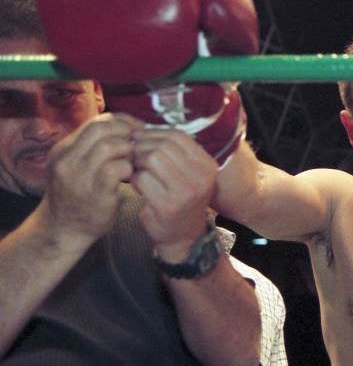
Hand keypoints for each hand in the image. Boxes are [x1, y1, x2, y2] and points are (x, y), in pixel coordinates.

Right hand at [36, 114, 138, 247]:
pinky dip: (129, 168)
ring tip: (134, 162)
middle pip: (102, 129)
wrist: (63, 230)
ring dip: (129, 151)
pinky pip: (116, 169)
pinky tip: (131, 176)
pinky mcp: (94, 192)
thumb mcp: (77, 166)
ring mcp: (78, 176)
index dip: (122, 122)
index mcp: (63, 149)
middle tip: (140, 144)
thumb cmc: (78, 196)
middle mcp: (67, 159)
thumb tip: (128, 129)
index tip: (137, 129)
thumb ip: (94, 149)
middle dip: (127, 132)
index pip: (96, 122)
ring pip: (109, 146)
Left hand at [130, 127, 217, 260]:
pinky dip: (134, 179)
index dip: (154, 133)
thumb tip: (142, 129)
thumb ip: (174, 152)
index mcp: (207, 165)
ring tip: (136, 169)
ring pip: (151, 158)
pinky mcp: (167, 205)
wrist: (183, 236)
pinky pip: (141, 178)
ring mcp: (186, 192)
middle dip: (142, 147)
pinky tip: (137, 185)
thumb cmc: (180, 200)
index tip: (140, 139)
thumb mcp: (188, 174)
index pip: (178, 136)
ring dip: (137, 162)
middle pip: (162, 145)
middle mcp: (201, 177)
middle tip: (133, 155)